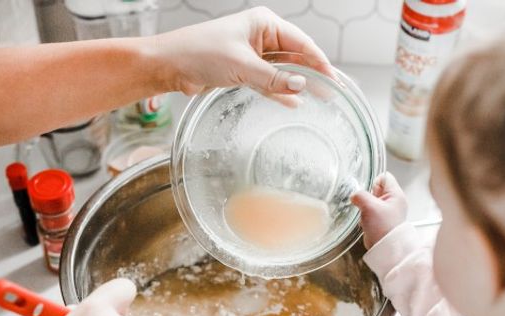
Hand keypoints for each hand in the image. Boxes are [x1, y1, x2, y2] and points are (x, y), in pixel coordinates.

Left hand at [154, 7, 330, 97]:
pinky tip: (294, 103)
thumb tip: (301, 86)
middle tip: (331, 94)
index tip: (334, 80)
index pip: (301, 43)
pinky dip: (281, 92)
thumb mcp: (242, 66)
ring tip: (320, 100)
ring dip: (298, 85)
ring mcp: (253, 54)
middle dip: (313, 75)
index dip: (319, 62)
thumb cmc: (199, 53)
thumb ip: (273, 79)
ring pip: (283, 71)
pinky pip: (270, 82)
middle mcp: (261, 36)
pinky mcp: (244, 71)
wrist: (170, 65)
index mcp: (264, 23)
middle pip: (295, 57)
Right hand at [351, 172, 407, 248]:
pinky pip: (370, 212)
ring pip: (371, 202)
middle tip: (367, 206)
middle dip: (367, 196)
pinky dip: (365, 216)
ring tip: (367, 216)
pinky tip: (366, 222)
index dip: (373, 181)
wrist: (386, 249)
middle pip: (376, 189)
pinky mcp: (381, 220)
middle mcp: (393, 202)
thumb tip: (354, 195)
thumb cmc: (384, 228)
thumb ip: (360, 195)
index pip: (385, 177)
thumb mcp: (369, 206)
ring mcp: (387, 211)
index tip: (368, 191)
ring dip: (365, 208)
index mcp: (396, 195)